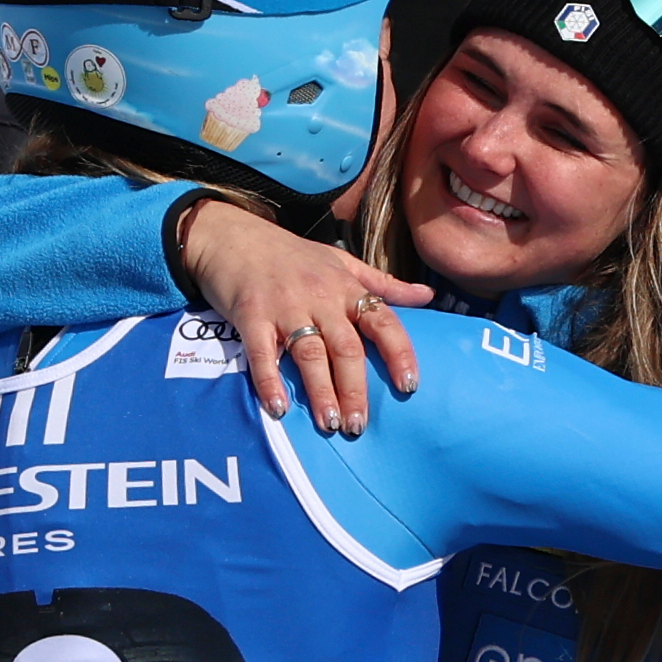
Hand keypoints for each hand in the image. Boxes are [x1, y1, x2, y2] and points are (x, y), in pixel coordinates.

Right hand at [180, 200, 434, 434]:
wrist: (233, 236)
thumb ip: (383, 284)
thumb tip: (428, 296)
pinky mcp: (251, 314)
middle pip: (346, 348)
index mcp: (346, 287)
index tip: (409, 386)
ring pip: (309, 354)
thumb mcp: (342, 262)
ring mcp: (285, 306)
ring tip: (330, 424)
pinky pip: (262, 353)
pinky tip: (278, 408)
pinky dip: (270, 381)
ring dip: (320, 391)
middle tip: (358, 426)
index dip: (398, 354)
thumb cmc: (292, 254)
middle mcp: (320, 297)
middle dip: (354, 389)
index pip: (383, 322)